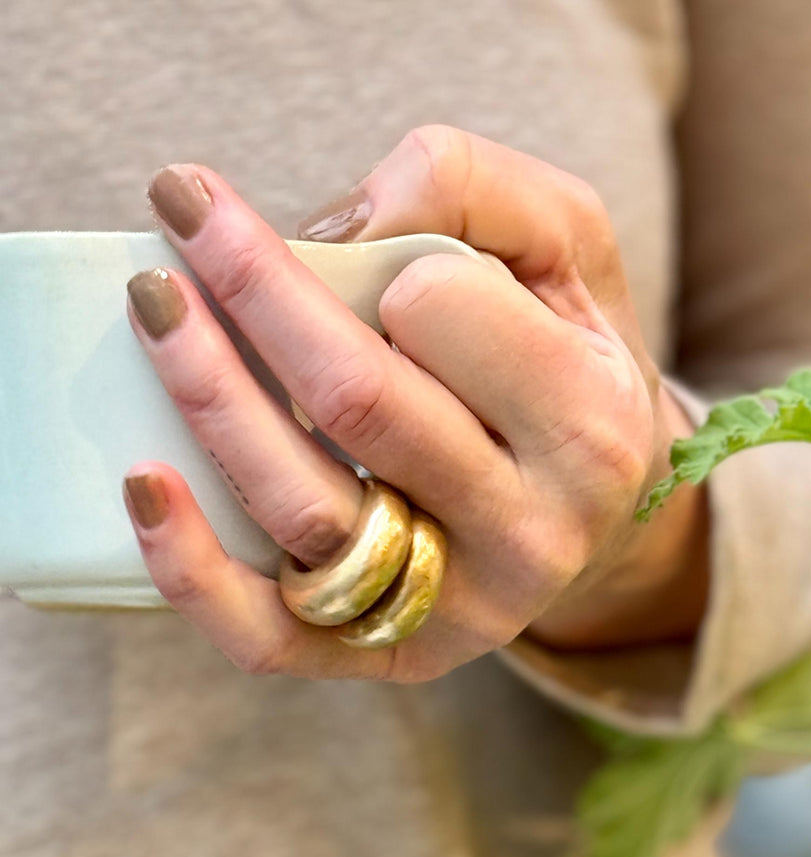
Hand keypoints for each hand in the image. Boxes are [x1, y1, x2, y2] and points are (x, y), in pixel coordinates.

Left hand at [123, 127, 707, 680]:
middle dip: (249, 289)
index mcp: (588, 423)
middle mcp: (533, 531)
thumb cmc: (571, 361)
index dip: (381, 256)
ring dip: (206, 395)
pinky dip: (193, 570)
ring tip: (156, 309)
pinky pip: (273, 635)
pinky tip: (145, 485)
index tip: (373, 251)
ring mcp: (461, 607)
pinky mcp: (395, 656)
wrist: (602, 503)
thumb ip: (474, 185)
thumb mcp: (572, 244)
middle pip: (356, 403)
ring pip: (305, 508)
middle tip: (186, 212)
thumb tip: (328, 231)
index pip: (438, 307)